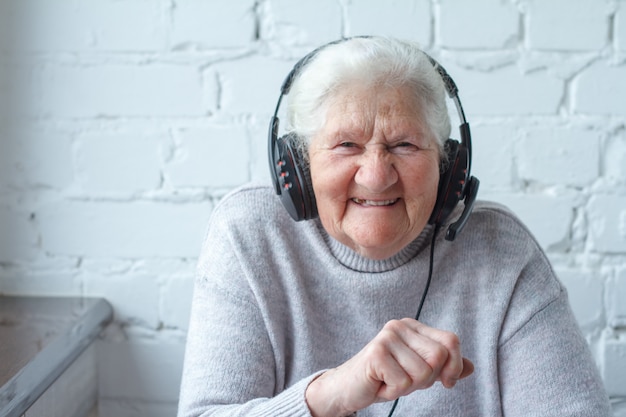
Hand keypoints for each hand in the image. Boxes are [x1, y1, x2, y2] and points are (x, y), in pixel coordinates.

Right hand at [305, 318, 473, 416]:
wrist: (348, 388)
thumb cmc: (384, 378)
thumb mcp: (419, 371)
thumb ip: (443, 366)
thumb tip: (471, 367)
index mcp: (412, 326)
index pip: (451, 341)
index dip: (454, 366)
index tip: (445, 381)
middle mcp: (400, 326)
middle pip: (439, 356)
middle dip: (428, 379)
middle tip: (406, 379)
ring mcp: (387, 338)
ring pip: (423, 373)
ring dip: (409, 387)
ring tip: (390, 380)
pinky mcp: (376, 354)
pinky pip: (404, 383)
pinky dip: (394, 392)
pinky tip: (380, 384)